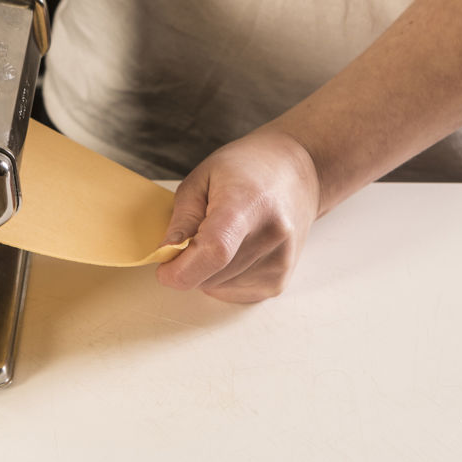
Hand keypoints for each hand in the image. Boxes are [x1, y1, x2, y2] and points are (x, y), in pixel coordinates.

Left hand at [155, 128, 320, 302]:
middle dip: (189, 265)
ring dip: (207, 271)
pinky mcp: (279, 281)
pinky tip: (236, 249)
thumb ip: (183, 218)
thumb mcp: (202, 178)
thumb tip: (166, 254)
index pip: (214, 251)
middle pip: (210, 275)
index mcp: (248, 205)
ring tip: (224, 235)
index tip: (164, 267)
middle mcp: (271, 236)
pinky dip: (223, 277)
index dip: (181, 268)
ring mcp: (279, 262)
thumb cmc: (248, 168)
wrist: (296, 172)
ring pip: (218, 288)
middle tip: (196, 234)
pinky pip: (232, 292)